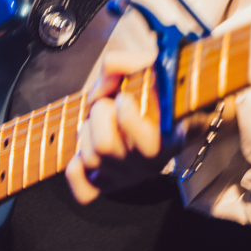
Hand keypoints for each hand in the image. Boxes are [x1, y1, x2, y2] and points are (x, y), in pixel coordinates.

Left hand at [66, 48, 178, 203]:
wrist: (157, 115)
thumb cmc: (155, 90)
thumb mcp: (149, 69)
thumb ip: (129, 63)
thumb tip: (107, 76)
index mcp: (173, 136)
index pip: (149, 143)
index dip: (127, 116)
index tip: (124, 97)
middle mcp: (153, 163)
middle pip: (105, 145)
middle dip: (99, 115)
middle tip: (108, 101)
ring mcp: (130, 177)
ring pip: (91, 159)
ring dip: (88, 130)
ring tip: (101, 120)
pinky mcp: (107, 187)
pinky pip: (80, 182)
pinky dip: (77, 164)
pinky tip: (89, 146)